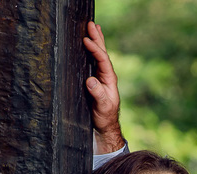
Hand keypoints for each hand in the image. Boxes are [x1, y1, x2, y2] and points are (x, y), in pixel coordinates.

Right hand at [82, 21, 122, 153]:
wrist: (105, 126)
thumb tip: (90, 80)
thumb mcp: (102, 107)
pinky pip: (94, 61)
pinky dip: (92, 51)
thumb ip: (98, 94)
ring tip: (93, 27)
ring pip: (99, 55)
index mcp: (110, 79)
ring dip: (96, 41)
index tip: (86, 40)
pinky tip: (90, 45)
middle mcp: (106, 76)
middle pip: (102, 53)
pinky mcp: (96, 80)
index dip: (95, 49)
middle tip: (91, 24)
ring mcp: (101, 77)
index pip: (103, 60)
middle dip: (97, 38)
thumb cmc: (105, 117)